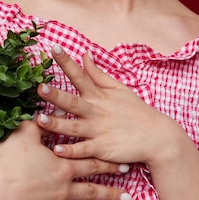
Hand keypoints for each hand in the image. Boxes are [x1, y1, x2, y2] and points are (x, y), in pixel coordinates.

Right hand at [0, 120, 131, 199]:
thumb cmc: (9, 160)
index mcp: (63, 168)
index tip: (125, 166)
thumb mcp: (25, 134)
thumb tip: (47, 110)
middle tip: (129, 197)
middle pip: (92, 192)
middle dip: (112, 194)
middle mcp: (62, 190)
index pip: (91, 164)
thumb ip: (39, 123)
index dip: (108, 164)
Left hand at [36, 45, 178, 164]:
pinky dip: (71, 151)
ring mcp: (99, 131)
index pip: (80, 76)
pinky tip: (57, 150)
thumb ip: (98, 74)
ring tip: (40, 120)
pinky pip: (84, 150)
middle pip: (72, 102)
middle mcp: (96, 112)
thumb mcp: (119, 89)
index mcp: (99, 96)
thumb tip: (85, 54)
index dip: (67, 62)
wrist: (158, 137)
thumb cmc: (137, 112)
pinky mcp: (102, 149)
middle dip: (56, 95)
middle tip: (40, 88)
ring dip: (56, 124)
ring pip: (73, 127)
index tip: (54, 48)